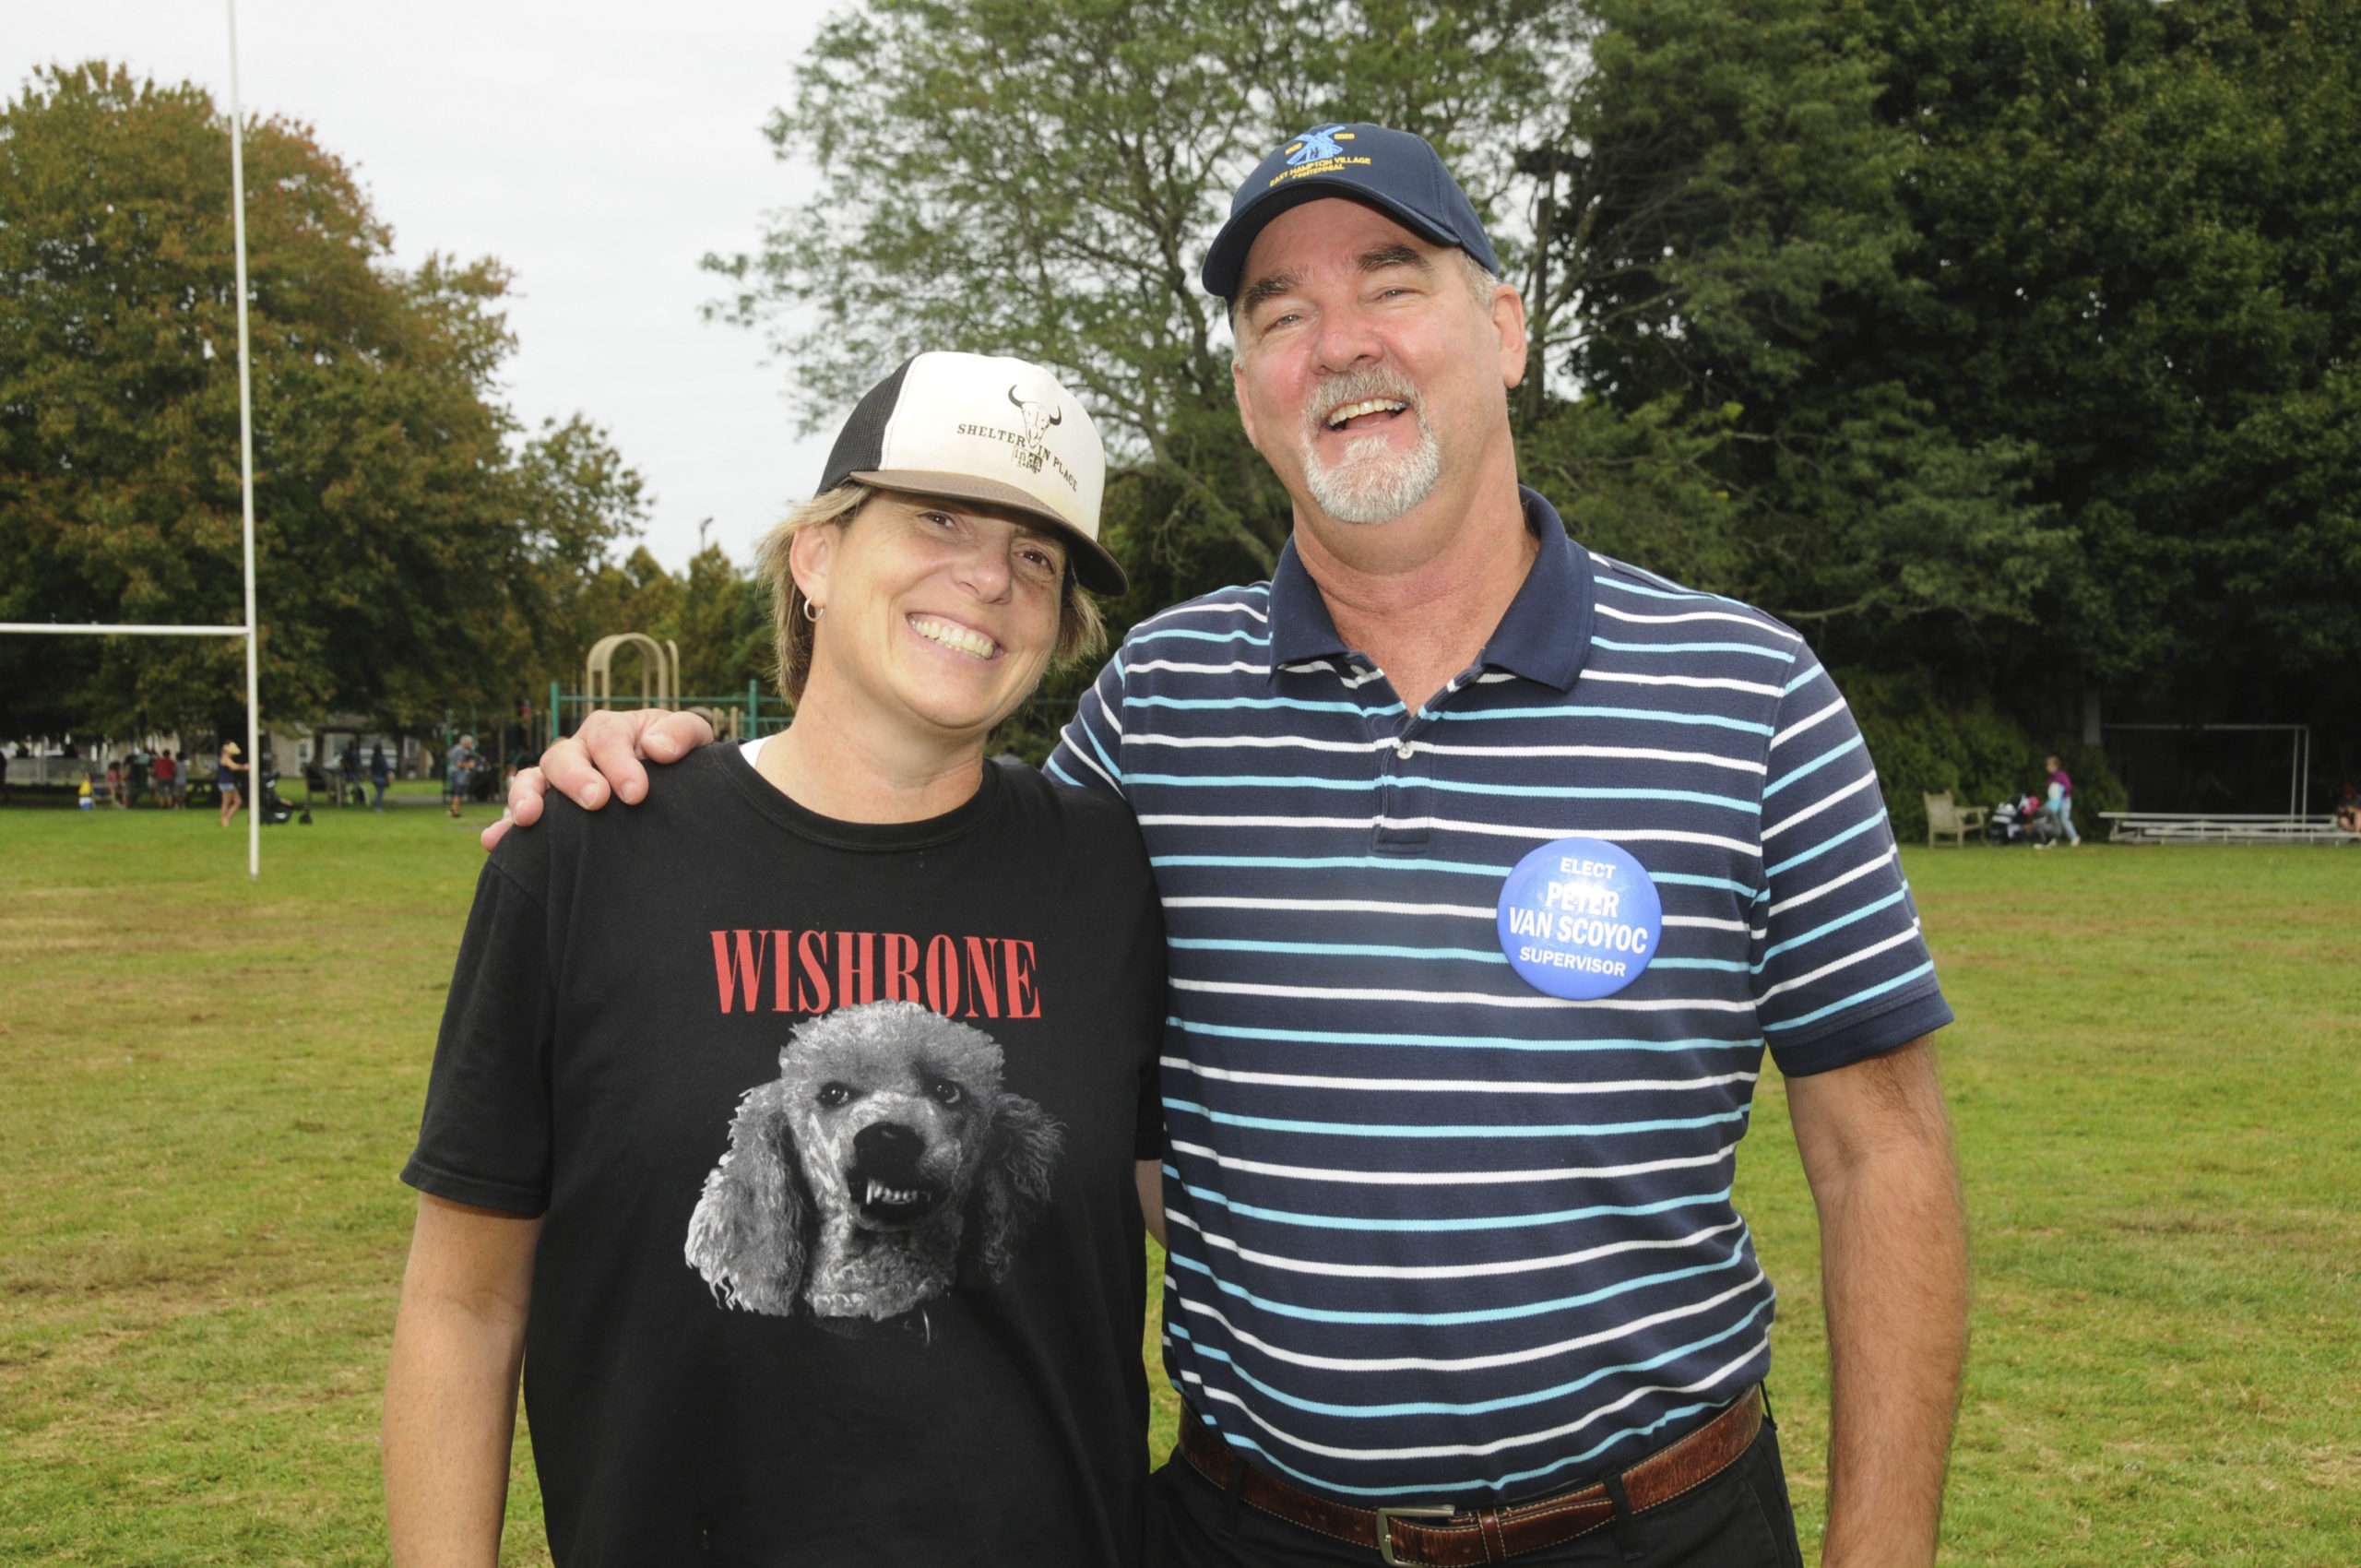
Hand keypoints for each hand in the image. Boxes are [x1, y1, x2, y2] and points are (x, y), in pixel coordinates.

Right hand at [479, 708, 716, 851]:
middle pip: (563, 756)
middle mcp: (580, 752)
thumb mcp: (692, 738)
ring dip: (525, 796)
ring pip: (533, 780)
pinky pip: (522, 815)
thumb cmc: (681, 761)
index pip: (607, 738)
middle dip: (576, 779)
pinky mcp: (551, 812)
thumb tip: (657, 748)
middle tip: (596, 802)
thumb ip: (682, 733)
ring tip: (529, 818)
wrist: (677, 787)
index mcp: (612, 730)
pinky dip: (505, 828)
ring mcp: (560, 781)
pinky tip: (494, 843)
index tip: (636, 793)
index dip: (619, 763)